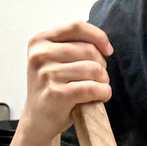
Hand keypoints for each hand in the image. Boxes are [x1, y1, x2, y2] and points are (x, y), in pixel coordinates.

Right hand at [20, 21, 113, 140]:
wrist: (38, 119)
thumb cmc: (52, 86)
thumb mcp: (54, 59)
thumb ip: (74, 44)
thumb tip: (104, 45)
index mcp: (39, 41)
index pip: (76, 26)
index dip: (98, 36)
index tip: (108, 50)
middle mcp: (40, 55)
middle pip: (89, 50)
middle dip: (101, 65)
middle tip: (97, 77)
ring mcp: (46, 75)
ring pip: (93, 69)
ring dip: (103, 80)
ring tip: (97, 88)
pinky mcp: (56, 94)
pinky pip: (93, 88)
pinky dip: (103, 92)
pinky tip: (100, 96)